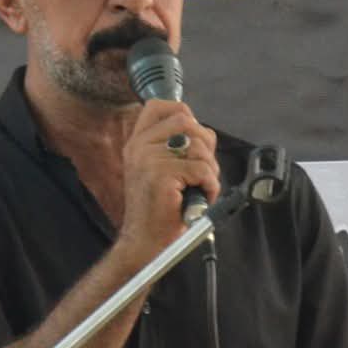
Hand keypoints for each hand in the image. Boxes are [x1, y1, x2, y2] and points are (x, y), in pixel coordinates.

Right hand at [116, 99, 218, 257]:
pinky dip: (210, 186)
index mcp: (137, 142)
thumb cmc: (157, 209)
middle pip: (187, 121)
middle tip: (201, 170)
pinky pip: (203, 170)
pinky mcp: (162, 176)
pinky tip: (200, 197)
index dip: (184, 114)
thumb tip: (203, 133)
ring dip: (209, 169)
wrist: (143, 242)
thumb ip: (172, 146)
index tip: (192, 137)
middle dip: (204, 145)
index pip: (160, 106)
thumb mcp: (156, 169)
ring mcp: (149, 159)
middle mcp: (140, 146)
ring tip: (198, 187)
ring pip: (199, 146)